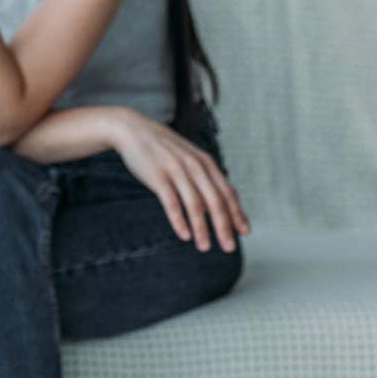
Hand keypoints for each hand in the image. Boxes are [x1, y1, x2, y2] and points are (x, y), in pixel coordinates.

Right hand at [105, 109, 250, 251]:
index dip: (237, 213)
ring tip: (205, 247)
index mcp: (206, 163)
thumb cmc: (161, 148)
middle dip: (224, 226)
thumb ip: (202, 176)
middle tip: (229, 247)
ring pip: (195, 205)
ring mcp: (176, 171)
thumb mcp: (187, 157)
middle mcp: (195, 166)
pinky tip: (184, 235)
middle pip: (215, 201)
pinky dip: (179, 220)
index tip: (244, 232)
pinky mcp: (157, 176)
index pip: (227, 192)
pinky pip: (171, 202)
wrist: (132, 130)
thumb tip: (214, 204)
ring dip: (202, 228)